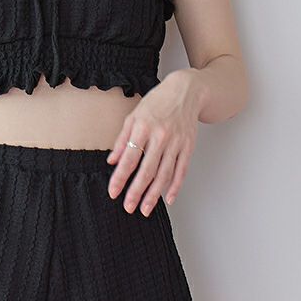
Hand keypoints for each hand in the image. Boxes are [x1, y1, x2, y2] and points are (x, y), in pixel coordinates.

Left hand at [106, 71, 200, 215]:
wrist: (186, 91)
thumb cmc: (157, 102)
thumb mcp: (134, 116)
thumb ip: (122, 139)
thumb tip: (112, 161)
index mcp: (143, 127)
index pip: (129, 158)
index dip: (120, 177)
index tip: (113, 192)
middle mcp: (160, 136)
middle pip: (147, 170)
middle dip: (137, 191)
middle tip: (128, 207)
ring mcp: (176, 142)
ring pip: (165, 174)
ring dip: (154, 194)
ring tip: (145, 208)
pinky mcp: (188, 146)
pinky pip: (182, 170)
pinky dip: (176, 186)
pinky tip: (169, 199)